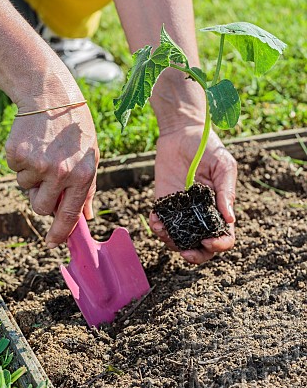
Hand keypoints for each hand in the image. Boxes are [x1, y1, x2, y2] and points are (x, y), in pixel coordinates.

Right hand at [5, 104, 98, 246]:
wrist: (52, 97)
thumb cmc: (75, 129)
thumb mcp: (91, 157)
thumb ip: (88, 189)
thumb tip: (86, 217)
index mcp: (82, 175)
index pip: (70, 214)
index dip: (60, 233)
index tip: (52, 243)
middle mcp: (60, 173)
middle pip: (42, 207)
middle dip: (42, 199)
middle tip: (48, 179)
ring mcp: (36, 164)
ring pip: (26, 188)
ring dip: (32, 177)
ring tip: (43, 152)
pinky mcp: (17, 155)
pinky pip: (16, 171)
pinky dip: (22, 162)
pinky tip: (33, 144)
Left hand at [149, 125, 236, 263]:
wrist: (182, 132)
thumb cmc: (208, 147)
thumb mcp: (223, 165)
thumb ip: (227, 191)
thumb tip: (230, 219)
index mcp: (219, 207)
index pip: (224, 235)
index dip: (219, 244)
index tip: (209, 241)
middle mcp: (200, 213)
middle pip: (201, 245)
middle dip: (195, 255)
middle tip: (186, 253)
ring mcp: (181, 210)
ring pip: (178, 239)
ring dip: (172, 242)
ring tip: (166, 232)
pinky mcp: (163, 202)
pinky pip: (160, 222)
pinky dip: (157, 227)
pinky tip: (156, 222)